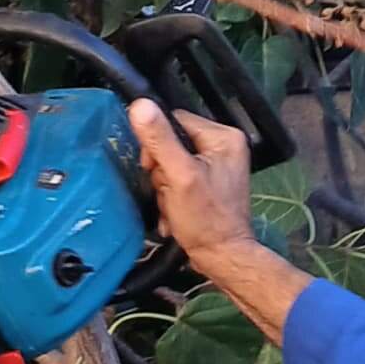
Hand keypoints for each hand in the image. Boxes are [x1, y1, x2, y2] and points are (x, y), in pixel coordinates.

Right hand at [130, 100, 255, 272]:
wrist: (222, 257)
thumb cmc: (206, 220)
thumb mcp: (179, 176)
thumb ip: (160, 140)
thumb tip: (140, 106)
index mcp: (223, 137)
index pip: (174, 120)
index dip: (157, 143)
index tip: (155, 168)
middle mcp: (224, 147)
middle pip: (171, 143)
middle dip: (162, 172)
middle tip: (169, 192)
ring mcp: (217, 166)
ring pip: (171, 164)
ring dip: (165, 188)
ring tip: (174, 206)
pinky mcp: (209, 184)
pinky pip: (179, 179)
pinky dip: (172, 197)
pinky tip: (177, 212)